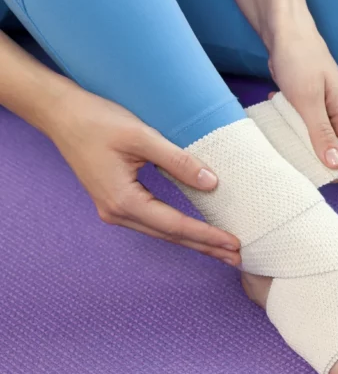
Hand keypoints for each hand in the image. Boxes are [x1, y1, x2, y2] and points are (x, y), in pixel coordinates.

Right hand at [46, 85, 241, 266]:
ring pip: (161, 232)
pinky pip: (152, 222)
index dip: (207, 236)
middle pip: (170, 236)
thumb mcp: (143, 137)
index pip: (176, 225)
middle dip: (205, 247)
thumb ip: (179, 161)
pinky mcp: (115, 201)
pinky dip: (176, 229)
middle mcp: (116, 212)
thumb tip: (212, 183)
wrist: (62, 114)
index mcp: (123, 200)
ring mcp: (113, 209)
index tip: (234, 244)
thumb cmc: (98, 121)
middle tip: (238, 258)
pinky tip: (194, 232)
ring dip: (193, 241)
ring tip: (222, 250)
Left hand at [266, 20, 337, 181]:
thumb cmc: (300, 60)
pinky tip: (281, 120)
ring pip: (322, 149)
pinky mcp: (315, 114)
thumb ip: (322, 133)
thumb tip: (335, 166)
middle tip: (292, 152)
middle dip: (316, 162)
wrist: (287, 33)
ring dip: (302, 148)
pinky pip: (309, 136)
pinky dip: (294, 133)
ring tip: (285, 134)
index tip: (311, 167)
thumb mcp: (308, 100)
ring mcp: (330, 118)